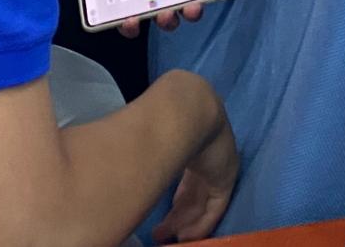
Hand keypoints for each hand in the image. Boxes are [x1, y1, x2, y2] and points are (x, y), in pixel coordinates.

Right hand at [155, 109, 239, 242]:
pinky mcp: (226, 179)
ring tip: (169, 238)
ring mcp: (219, 168)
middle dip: (178, 215)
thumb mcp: (153, 139)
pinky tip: (187, 236)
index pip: (188, 180)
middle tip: (161, 232)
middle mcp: (208, 159)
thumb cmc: (163, 120)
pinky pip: (215, 207)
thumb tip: (119, 166)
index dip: (177, 199)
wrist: (188, 111)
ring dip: (185, 223)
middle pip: (194, 193)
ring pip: (202, 202)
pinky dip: (201, 224)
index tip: (164, 214)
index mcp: (193, 146)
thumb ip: (144, 155)